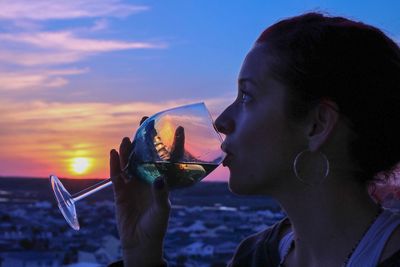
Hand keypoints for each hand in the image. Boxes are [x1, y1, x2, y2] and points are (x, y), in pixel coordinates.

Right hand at [110, 117, 184, 265]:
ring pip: (129, 162)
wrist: (141, 242)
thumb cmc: (157, 226)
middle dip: (144, 139)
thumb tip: (159, 179)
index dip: (173, 144)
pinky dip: (114, 164)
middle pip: (145, 155)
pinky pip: (117, 175)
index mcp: (161, 181)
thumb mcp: (162, 210)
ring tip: (127, 139)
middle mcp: (147, 179)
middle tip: (143, 121)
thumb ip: (161, 194)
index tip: (178, 128)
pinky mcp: (121, 192)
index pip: (168, 159)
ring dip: (127, 151)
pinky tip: (113, 153)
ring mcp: (133, 184)